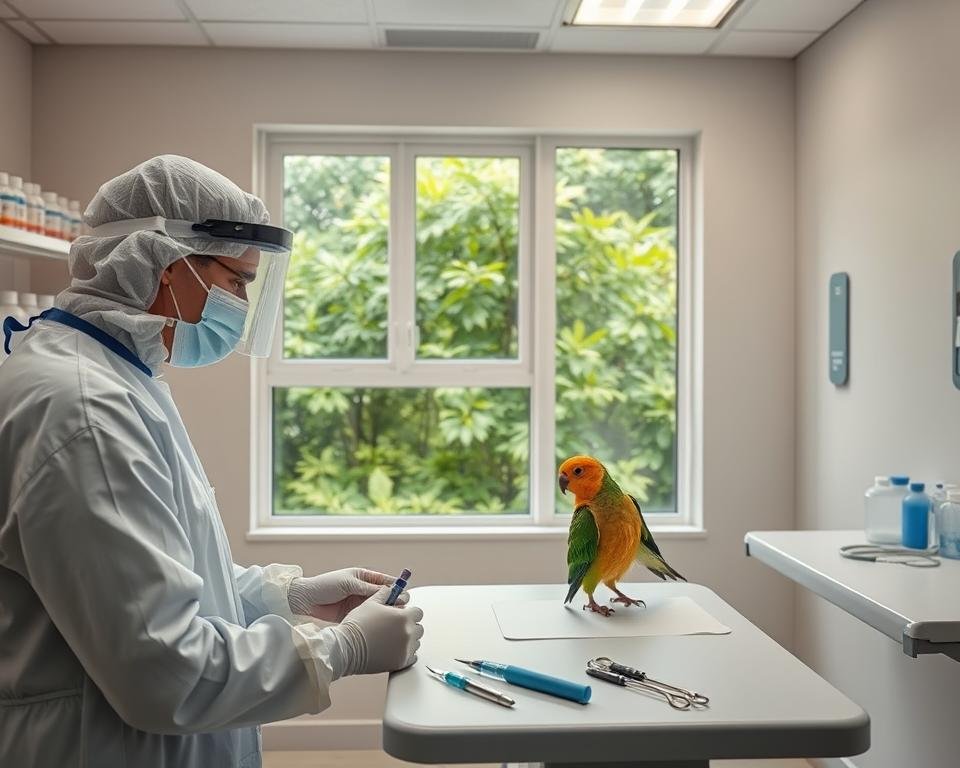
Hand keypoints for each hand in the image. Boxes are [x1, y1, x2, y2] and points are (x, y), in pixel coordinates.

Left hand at [287, 567, 407, 622]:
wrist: (305, 600)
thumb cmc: (325, 585)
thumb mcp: (349, 584)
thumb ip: (369, 589)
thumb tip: (389, 591)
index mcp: (364, 577)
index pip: (386, 581)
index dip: (397, 587)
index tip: (405, 595)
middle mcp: (364, 590)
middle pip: (385, 596)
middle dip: (394, 602)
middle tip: (401, 610)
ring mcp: (359, 604)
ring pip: (379, 608)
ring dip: (386, 613)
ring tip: (393, 619)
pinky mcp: (354, 615)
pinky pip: (369, 617)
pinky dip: (375, 621)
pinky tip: (382, 626)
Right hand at [330, 584, 423, 675]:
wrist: (346, 647)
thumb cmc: (357, 625)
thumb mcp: (370, 603)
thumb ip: (384, 594)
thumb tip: (389, 589)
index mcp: (403, 617)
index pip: (418, 612)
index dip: (409, 613)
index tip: (401, 615)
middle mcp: (408, 633)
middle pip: (418, 628)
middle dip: (409, 627)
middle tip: (394, 628)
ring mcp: (405, 649)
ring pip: (416, 643)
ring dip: (408, 640)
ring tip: (392, 639)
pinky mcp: (400, 663)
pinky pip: (412, 657)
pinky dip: (406, 653)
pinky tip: (394, 650)